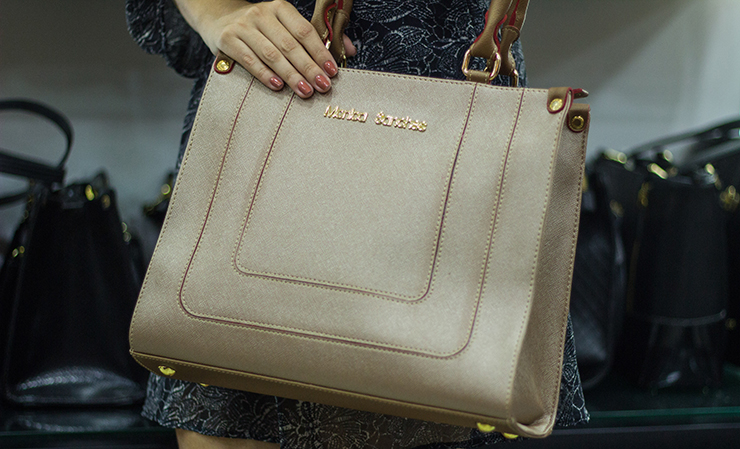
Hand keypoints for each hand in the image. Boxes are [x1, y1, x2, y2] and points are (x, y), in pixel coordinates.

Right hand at [175, 0, 354, 97]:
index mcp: (280, 8)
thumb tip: (350, 50)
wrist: (217, 18)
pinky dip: (264, 74)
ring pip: (272, 54)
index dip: (320, 52)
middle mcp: (261, 14)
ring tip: (306, 91)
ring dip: (291, 75)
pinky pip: (249, 60)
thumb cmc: (260, 28)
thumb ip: (316, 38)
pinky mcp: (227, 40)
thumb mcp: (284, 26)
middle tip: (323, 86)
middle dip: (309, 68)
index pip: (305, 31)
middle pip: (290, 45)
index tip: (332, 71)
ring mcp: (243, 27)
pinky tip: (278, 86)